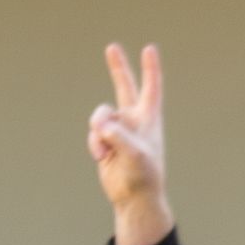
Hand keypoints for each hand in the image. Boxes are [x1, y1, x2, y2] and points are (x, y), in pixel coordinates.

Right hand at [90, 41, 170, 244]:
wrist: (133, 196)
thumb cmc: (143, 175)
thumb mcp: (135, 154)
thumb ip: (119, 136)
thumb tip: (101, 125)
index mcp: (149, 118)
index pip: (151, 87)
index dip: (150, 68)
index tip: (149, 49)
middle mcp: (134, 119)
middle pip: (124, 86)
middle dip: (117, 67)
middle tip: (111, 47)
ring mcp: (119, 129)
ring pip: (100, 116)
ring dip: (98, 131)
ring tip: (104, 151)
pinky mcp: (105, 140)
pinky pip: (93, 133)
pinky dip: (94, 144)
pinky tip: (102, 158)